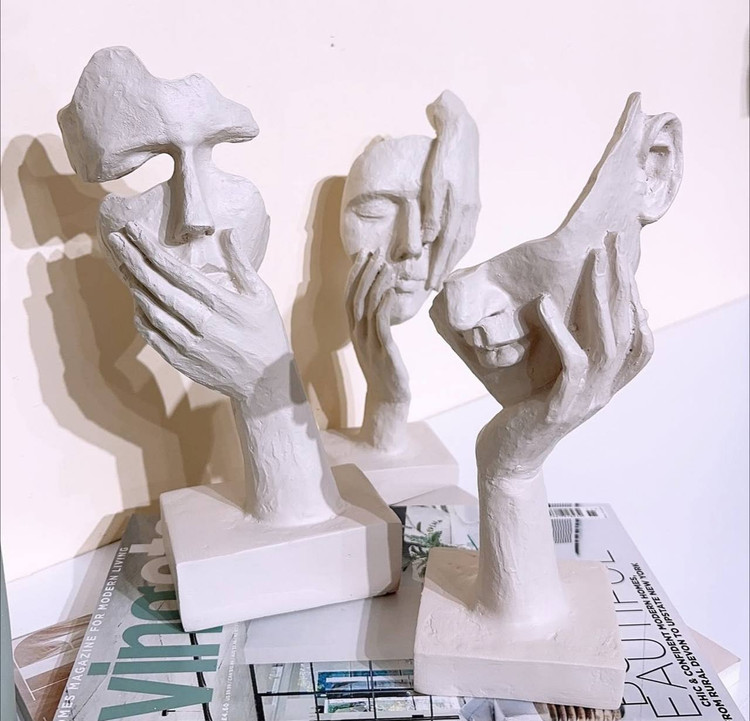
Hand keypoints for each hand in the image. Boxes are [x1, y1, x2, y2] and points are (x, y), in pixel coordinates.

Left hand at [105, 221, 289, 399]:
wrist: (264, 380)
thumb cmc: (265, 332)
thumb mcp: (261, 295)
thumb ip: (242, 264)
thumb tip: (230, 232)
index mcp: (221, 303)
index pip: (177, 271)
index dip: (152, 249)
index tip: (135, 231)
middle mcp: (202, 323)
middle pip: (158, 286)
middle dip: (133, 259)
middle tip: (115, 240)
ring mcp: (188, 344)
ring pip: (150, 309)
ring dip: (133, 284)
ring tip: (122, 264)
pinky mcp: (180, 360)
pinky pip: (151, 334)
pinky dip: (140, 314)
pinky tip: (136, 298)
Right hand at [345, 249, 409, 403]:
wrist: (388, 398)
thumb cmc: (384, 368)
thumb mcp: (376, 341)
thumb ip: (375, 321)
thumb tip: (381, 298)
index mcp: (355, 331)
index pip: (351, 297)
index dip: (355, 275)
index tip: (363, 254)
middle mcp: (358, 335)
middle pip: (356, 298)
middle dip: (364, 274)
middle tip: (373, 253)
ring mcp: (369, 343)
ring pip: (368, 309)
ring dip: (376, 285)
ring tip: (386, 267)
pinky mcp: (383, 351)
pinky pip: (381, 326)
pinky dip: (384, 307)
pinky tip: (391, 292)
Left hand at [421, 90, 479, 290]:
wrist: (463, 133)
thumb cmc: (443, 156)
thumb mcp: (434, 183)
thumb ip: (432, 212)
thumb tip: (428, 241)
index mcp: (460, 209)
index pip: (448, 246)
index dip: (439, 267)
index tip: (431, 285)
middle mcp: (470, 211)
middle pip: (457, 248)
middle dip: (445, 269)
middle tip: (435, 288)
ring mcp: (473, 207)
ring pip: (464, 241)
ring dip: (453, 259)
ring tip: (444, 274)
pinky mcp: (473, 201)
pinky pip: (467, 231)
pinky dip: (461, 245)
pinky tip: (455, 250)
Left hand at [477, 233, 652, 478]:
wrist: (509, 459)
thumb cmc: (525, 416)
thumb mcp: (553, 381)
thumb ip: (567, 355)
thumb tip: (562, 314)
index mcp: (606, 384)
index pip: (637, 340)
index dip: (637, 303)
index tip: (625, 267)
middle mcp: (605, 391)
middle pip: (626, 329)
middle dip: (621, 282)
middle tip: (613, 243)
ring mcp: (587, 399)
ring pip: (607, 340)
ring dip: (601, 296)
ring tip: (592, 260)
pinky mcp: (562, 406)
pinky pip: (572, 361)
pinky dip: (562, 330)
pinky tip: (545, 304)